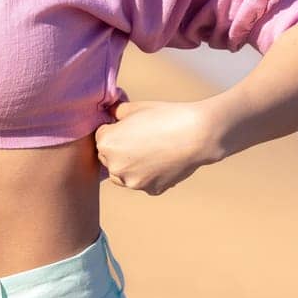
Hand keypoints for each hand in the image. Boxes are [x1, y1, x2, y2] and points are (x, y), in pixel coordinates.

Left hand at [94, 96, 224, 195]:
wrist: (197, 135)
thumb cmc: (165, 116)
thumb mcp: (133, 108)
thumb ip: (115, 113)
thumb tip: (109, 114)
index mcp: (106, 143)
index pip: (100, 136)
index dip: (115, 129)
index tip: (131, 126)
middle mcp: (114, 166)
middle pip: (109, 158)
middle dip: (119, 149)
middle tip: (142, 138)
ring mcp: (133, 182)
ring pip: (124, 174)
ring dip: (131, 165)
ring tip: (152, 150)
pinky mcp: (151, 190)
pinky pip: (143, 182)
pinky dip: (150, 174)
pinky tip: (163, 161)